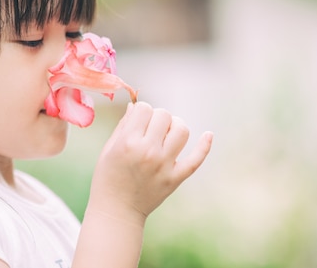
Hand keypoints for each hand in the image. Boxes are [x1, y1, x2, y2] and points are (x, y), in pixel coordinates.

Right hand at [87, 101, 212, 225]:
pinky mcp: (175, 178)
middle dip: (157, 117)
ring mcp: (164, 165)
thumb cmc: (107, 177)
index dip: (142, 111)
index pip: (145, 108)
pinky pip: (196, 159)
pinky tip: (208, 135)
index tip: (138, 122)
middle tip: (149, 130)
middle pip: (164, 115)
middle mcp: (148, 152)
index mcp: (128, 142)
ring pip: (181, 130)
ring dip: (175, 126)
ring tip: (167, 134)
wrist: (117, 210)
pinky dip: (205, 145)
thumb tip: (135, 105)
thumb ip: (123, 125)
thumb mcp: (108, 148)